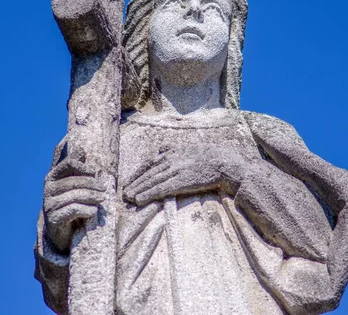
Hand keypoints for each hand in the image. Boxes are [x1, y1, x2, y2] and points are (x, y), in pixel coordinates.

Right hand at [43, 157, 105, 251]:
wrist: (59, 229)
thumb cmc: (68, 201)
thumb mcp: (72, 183)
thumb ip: (76, 168)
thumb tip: (81, 148)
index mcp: (52, 177)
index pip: (68, 164)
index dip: (83, 166)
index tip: (94, 172)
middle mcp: (48, 189)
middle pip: (74, 181)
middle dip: (92, 184)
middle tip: (104, 188)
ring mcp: (49, 204)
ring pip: (75, 196)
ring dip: (92, 197)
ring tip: (102, 198)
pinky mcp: (53, 218)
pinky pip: (73, 210)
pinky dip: (87, 210)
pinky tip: (94, 211)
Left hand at [123, 144, 243, 206]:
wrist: (224, 161)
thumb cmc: (209, 156)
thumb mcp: (189, 147)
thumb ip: (174, 149)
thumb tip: (162, 148)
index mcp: (172, 152)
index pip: (149, 163)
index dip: (137, 174)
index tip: (129, 181)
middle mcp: (170, 160)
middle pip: (148, 173)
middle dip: (134, 183)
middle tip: (123, 193)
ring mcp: (175, 170)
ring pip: (151, 181)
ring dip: (138, 190)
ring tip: (128, 198)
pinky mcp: (181, 181)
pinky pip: (161, 189)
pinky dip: (148, 194)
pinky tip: (140, 200)